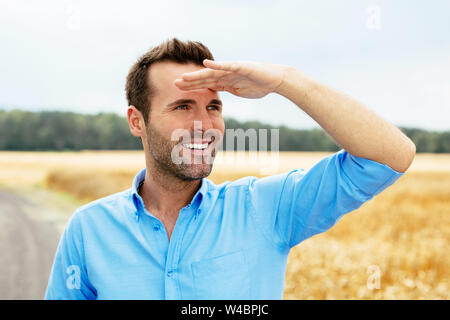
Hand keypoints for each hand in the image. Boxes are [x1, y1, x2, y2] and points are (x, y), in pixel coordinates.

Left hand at [174, 59, 290, 98]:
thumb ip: (228, 90)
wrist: (275, 80)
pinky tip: (206, 63)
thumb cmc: (259, 85)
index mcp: (225, 80)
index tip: (178, 89)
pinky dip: (217, 65)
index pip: (205, 83)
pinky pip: (227, 66)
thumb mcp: (239, 91)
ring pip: (212, 72)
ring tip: (184, 76)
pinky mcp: (241, 66)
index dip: (192, 86)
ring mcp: (232, 69)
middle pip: (204, 77)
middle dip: (189, 81)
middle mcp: (226, 73)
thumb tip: (218, 95)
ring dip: (197, 74)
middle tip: (174, 83)